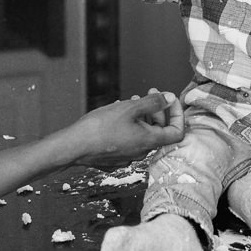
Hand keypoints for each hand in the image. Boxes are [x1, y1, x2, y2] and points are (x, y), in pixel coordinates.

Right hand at [66, 89, 182, 169]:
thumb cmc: (100, 127)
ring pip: (142, 133)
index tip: (169, 100)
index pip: (177, 132)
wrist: (74, 146)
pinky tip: (117, 114)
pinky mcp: (115, 157)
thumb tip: (169, 99)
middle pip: (159, 131)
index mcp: (149, 141)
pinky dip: (129, 125)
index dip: (177, 114)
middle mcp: (141, 152)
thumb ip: (153, 103)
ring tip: (129, 101)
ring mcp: (128, 156)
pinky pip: (129, 139)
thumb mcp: (130, 108)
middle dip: (156, 110)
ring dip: (141, 115)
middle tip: (149, 93)